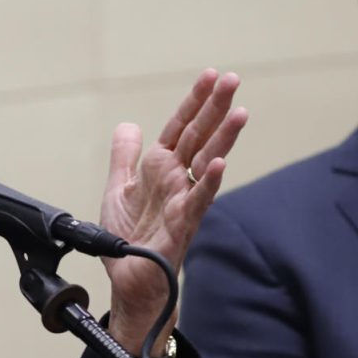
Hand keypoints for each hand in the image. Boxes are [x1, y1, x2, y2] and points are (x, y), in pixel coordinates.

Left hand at [98, 69, 245, 353]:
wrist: (129, 281)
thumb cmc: (128, 240)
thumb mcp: (118, 188)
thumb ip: (125, 157)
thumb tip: (129, 125)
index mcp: (161, 169)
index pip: (181, 127)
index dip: (194, 101)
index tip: (210, 76)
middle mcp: (176, 180)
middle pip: (199, 137)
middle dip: (215, 109)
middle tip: (233, 80)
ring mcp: (183, 201)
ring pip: (206, 163)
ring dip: (223, 138)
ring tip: (239, 112)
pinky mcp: (181, 225)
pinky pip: (198, 201)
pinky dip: (207, 182)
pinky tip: (218, 164)